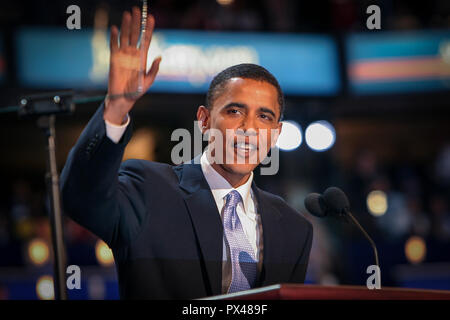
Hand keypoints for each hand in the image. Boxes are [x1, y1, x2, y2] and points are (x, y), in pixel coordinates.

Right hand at [104, 6, 161, 124]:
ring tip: (128, 14)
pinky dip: (114, 37)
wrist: (124, 99)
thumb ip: (154, 69)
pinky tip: (115, 28)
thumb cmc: (137, 91)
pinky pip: (113, 45)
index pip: (146, 39)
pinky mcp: (114, 59)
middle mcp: (133, 54)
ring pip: (125, 36)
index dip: (148, 28)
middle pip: (135, 34)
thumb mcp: (148, 81)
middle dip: (136, 22)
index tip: (151, 18)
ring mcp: (123, 55)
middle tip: (137, 10)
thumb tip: (160, 57)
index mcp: (142, 57)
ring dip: (126, 25)